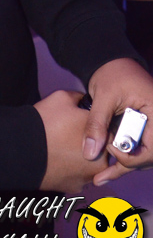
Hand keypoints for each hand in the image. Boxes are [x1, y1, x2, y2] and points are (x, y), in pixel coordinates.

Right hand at [34, 90, 108, 192]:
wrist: (21, 149)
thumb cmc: (45, 121)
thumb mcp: (63, 97)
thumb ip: (81, 98)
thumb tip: (84, 101)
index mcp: (103, 137)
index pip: (109, 130)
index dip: (95, 125)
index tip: (80, 122)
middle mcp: (102, 161)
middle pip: (101, 150)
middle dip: (89, 143)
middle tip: (69, 135)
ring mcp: (88, 177)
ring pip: (89, 165)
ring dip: (80, 158)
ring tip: (61, 148)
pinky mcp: (75, 188)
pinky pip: (77, 176)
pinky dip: (70, 170)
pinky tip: (57, 160)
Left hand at [83, 58, 152, 185]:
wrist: (112, 62)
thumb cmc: (113, 73)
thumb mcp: (104, 97)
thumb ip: (96, 124)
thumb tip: (90, 153)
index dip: (134, 156)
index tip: (110, 149)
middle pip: (149, 155)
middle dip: (127, 165)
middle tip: (102, 173)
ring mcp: (151, 126)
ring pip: (143, 155)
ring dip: (124, 165)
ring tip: (101, 175)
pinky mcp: (142, 129)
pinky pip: (136, 148)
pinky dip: (122, 157)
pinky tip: (106, 170)